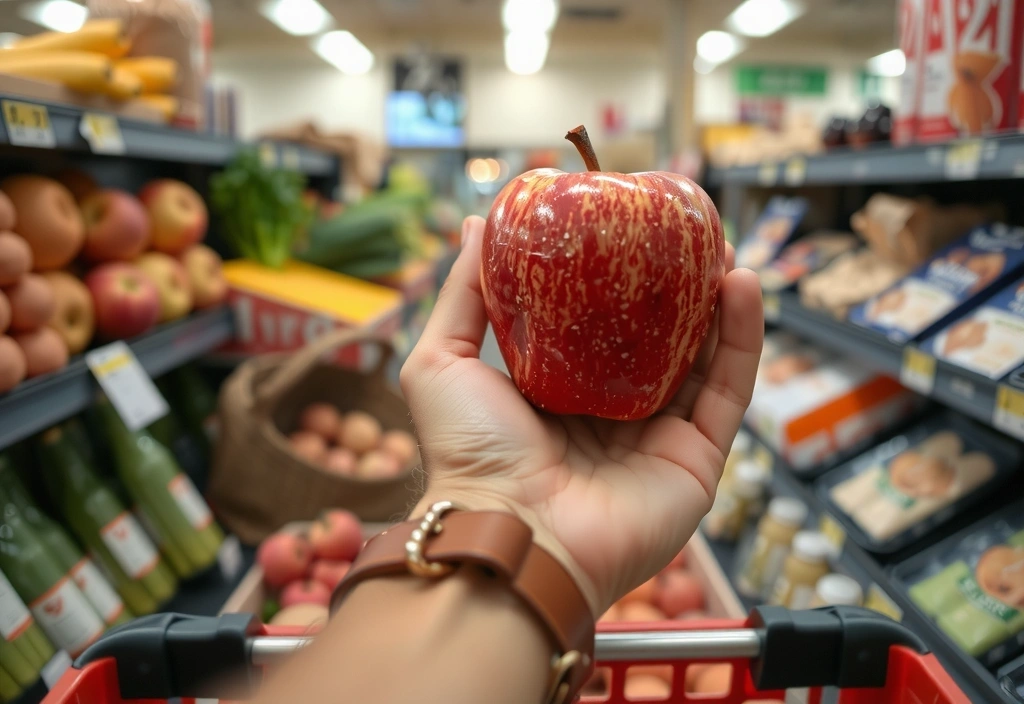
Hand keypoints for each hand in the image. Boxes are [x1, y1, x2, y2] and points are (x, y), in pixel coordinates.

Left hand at [401, 215, 762, 614]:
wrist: (510, 533)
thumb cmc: (469, 455)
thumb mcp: (444, 361)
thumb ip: (463, 294)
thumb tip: (478, 224)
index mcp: (558, 394)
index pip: (599, 327)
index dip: (619, 279)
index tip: (633, 229)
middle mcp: (611, 416)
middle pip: (659, 340)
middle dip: (678, 286)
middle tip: (690, 235)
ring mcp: (657, 440)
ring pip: (702, 362)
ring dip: (718, 304)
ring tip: (725, 249)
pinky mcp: (695, 463)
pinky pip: (729, 394)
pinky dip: (742, 340)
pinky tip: (743, 288)